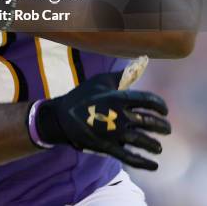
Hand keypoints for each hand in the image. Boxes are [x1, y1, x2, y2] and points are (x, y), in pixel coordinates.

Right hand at [27, 70, 169, 170]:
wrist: (62, 117)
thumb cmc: (82, 95)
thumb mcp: (100, 80)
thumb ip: (121, 75)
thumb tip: (138, 64)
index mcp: (118, 97)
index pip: (148, 101)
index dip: (160, 105)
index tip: (164, 110)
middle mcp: (119, 115)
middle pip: (149, 122)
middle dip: (162, 126)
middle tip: (167, 129)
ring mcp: (114, 133)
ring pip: (142, 141)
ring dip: (154, 145)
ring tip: (158, 147)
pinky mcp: (108, 148)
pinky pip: (130, 158)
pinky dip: (144, 163)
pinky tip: (154, 165)